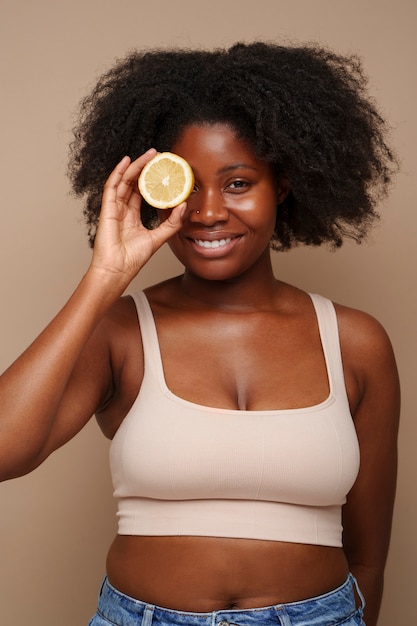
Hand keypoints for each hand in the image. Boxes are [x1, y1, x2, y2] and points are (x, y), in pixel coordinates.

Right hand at [89, 150, 186, 285]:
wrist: (117, 270)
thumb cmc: (132, 259)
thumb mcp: (158, 238)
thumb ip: (172, 223)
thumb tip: (184, 205)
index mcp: (132, 217)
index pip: (142, 193)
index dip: (151, 180)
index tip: (163, 170)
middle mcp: (122, 210)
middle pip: (133, 183)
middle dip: (145, 168)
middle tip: (158, 156)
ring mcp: (113, 208)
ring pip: (124, 181)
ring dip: (136, 166)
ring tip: (149, 154)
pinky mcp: (107, 209)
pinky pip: (112, 186)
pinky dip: (118, 172)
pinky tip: (127, 161)